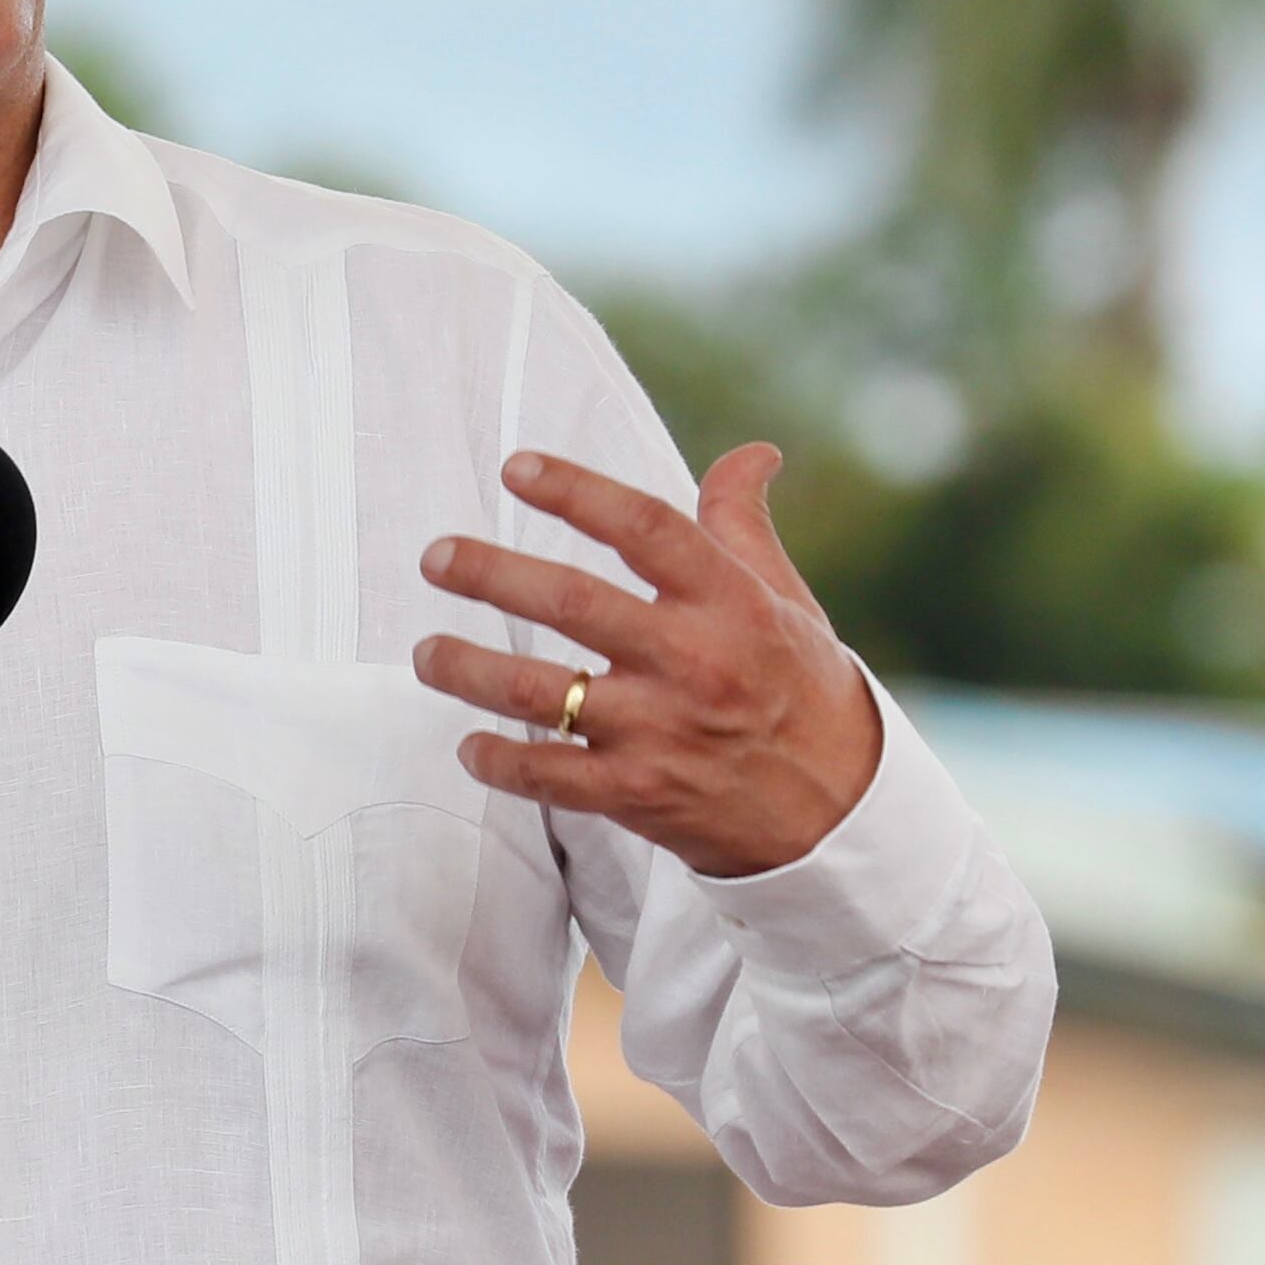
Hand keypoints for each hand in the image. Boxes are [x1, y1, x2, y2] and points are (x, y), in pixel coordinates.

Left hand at [410, 443, 881, 878]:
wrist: (838, 812)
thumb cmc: (799, 687)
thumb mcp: (784, 599)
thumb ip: (742, 525)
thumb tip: (752, 452)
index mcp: (728, 601)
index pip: (644, 529)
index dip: (577, 492)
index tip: (514, 469)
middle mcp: (693, 661)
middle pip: (573, 603)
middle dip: (491, 575)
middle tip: (434, 557)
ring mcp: (661, 731)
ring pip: (543, 694)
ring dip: (470, 670)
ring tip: (425, 653)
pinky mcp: (640, 793)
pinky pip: (549, 776)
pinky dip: (500, 762)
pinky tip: (468, 745)